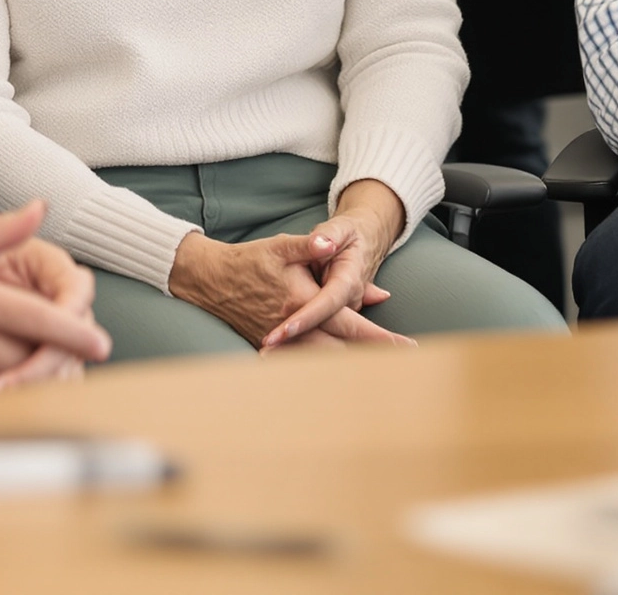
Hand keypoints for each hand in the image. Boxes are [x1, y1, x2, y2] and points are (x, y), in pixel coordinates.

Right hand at [168, 186, 413, 352]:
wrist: (211, 280)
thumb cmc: (249, 260)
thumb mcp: (282, 246)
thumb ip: (311, 245)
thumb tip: (331, 241)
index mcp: (302, 302)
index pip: (350, 324)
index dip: (380, 337)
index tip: (407, 346)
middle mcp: (295, 329)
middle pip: (343, 352)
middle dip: (375, 359)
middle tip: (405, 366)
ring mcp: (284, 342)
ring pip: (325, 363)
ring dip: (353, 367)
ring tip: (382, 371)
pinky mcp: (275, 347)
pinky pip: (306, 364)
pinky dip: (326, 369)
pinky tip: (340, 375)